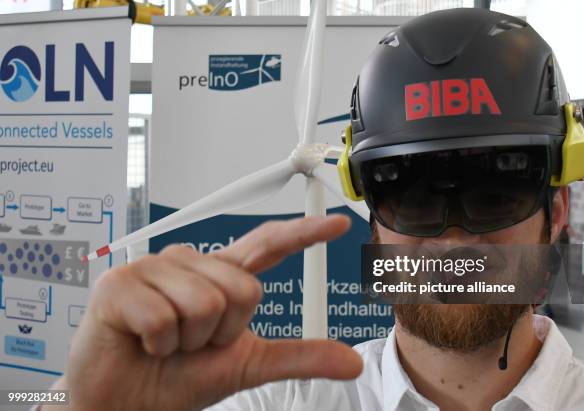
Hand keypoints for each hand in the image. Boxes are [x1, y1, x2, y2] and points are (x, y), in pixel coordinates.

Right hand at [47, 215, 362, 410]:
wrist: (122, 404)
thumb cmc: (178, 378)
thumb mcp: (247, 366)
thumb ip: (297, 357)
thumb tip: (351, 363)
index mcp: (219, 277)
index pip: (267, 246)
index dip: (302, 233)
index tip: (337, 226)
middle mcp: (189, 263)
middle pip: (243, 289)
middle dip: (223, 332)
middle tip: (192, 343)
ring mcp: (153, 268)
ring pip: (205, 304)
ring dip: (189, 341)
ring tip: (165, 342)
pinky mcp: (119, 283)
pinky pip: (162, 318)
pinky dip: (157, 345)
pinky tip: (141, 342)